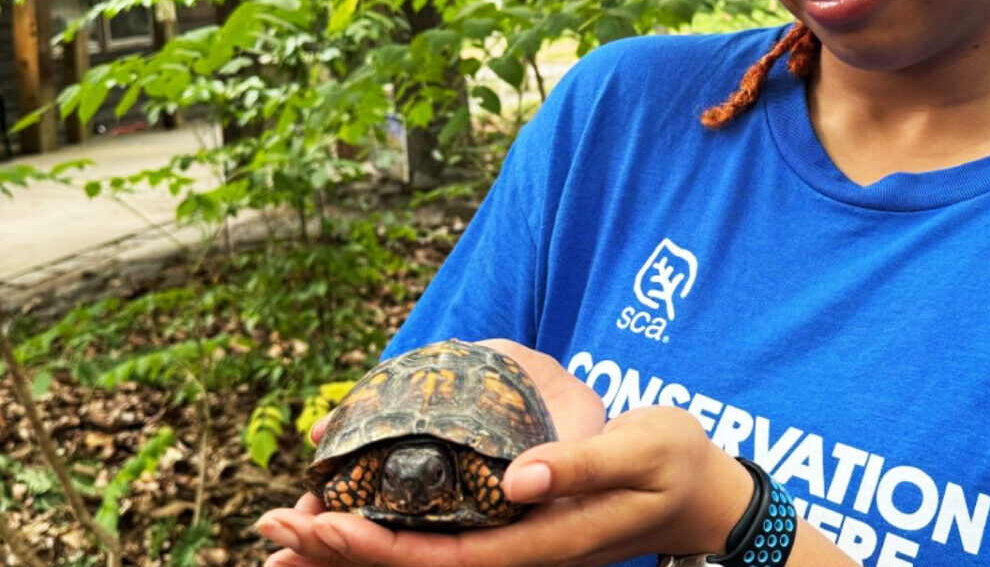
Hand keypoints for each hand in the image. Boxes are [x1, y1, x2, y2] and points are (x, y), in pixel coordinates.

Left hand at [256, 340, 752, 566]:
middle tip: (269, 529)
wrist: (702, 494)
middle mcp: (517, 557)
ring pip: (419, 562)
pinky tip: (351, 525)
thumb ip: (581, 464)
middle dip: (337, 552)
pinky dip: (386, 536)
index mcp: (538, 544)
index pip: (438, 559)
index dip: (370, 547)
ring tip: (285, 536)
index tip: (314, 525)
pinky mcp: (514, 535)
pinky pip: (438, 543)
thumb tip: (515, 479)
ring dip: (351, 550)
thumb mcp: (639, 450)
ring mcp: (515, 551)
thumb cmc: (674, 464)